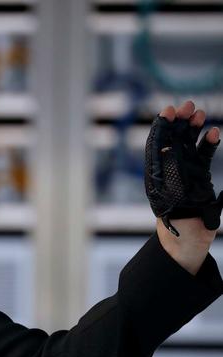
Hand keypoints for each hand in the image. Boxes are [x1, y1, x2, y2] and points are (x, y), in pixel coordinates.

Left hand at [145, 100, 221, 237]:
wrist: (187, 237)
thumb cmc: (174, 216)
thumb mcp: (170, 189)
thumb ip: (169, 165)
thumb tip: (165, 140)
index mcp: (155, 172)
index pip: (155, 143)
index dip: (161, 125)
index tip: (168, 110)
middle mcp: (168, 170)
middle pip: (172, 139)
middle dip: (178, 121)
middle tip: (187, 105)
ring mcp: (183, 173)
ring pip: (187, 144)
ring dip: (193, 128)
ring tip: (199, 113)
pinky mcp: (198, 178)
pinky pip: (203, 156)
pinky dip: (208, 144)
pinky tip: (214, 132)